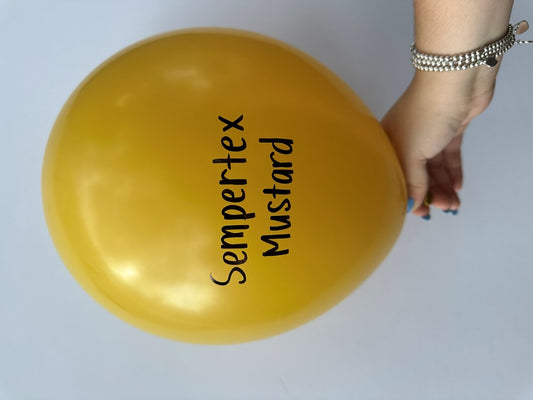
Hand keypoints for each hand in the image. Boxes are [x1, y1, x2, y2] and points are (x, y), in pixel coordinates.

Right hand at [381, 67, 497, 216]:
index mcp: (389, 143)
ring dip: (444, 186)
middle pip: (418, 173)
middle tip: (445, 208)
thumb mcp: (412, 154)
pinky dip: (453, 171)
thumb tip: (411, 207)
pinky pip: (449, 157)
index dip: (408, 196)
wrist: (455, 82)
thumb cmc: (424, 118)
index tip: (422, 213)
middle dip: (431, 193)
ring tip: (454, 203)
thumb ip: (413, 183)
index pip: (396, 176)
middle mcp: (406, 140)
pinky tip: (457, 187)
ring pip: (435, 168)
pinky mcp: (450, 130)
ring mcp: (429, 135)